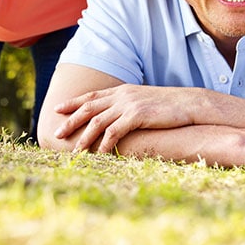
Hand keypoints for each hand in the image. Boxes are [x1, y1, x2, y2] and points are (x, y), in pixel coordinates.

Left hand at [54, 85, 200, 152]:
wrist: (189, 103)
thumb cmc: (168, 106)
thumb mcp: (144, 101)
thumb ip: (128, 106)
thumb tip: (116, 117)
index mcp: (122, 91)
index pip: (92, 96)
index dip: (73, 102)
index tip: (58, 109)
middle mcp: (122, 95)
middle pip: (89, 108)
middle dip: (71, 121)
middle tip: (56, 133)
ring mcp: (129, 104)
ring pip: (98, 121)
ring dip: (84, 137)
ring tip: (75, 151)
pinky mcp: (137, 115)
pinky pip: (115, 131)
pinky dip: (105, 143)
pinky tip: (100, 154)